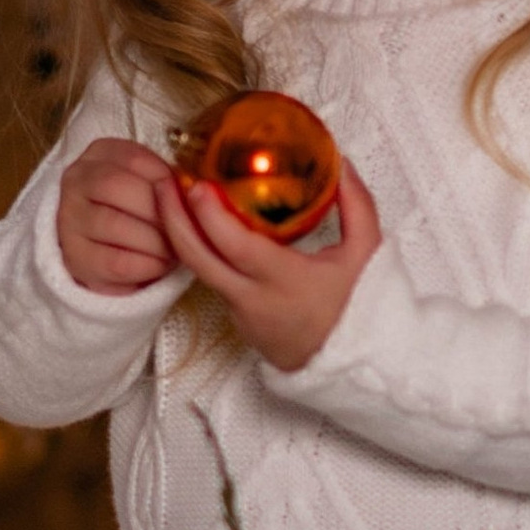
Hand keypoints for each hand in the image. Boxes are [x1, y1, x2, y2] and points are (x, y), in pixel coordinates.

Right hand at [57, 139, 182, 294]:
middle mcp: (75, 181)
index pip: (134, 158)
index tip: (187, 198)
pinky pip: (116, 261)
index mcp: (99, 155)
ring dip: (156, 240)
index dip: (167, 180)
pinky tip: (162, 264)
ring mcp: (69, 219)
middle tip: (185, 227)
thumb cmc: (137, 212)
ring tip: (176, 248)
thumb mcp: (148, 185)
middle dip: (160, 210)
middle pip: (117, 187)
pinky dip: (148, 264)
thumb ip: (166, 181)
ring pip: (114, 224)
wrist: (107, 252)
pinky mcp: (77, 258)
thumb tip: (194, 189)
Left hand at [152, 156, 383, 373]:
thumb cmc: (359, 310)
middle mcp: (254, 299)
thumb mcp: (366, 254)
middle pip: (198, 258)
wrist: (351, 366)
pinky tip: (201, 227)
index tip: (197, 185)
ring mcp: (240, 313)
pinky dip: (201, 252)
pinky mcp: (236, 320)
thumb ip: (356, 205)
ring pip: (199, 270)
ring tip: (174, 197)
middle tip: (163, 183)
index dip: (211, 215)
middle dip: (173, 217)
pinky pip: (212, 281)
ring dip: (181, 233)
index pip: (237, 246)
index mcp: (286, 280)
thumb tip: (339, 162)